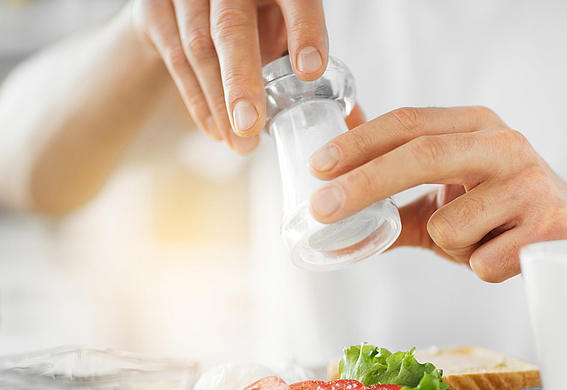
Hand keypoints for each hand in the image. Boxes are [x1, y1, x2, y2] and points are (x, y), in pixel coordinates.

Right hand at [132, 0, 327, 152]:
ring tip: (240, 143)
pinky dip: (197, 100)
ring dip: (219, 102)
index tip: (310, 70)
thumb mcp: (287, 30)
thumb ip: (313, 65)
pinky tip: (216, 130)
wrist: (195, 3)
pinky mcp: (156, 7)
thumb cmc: (256, 20)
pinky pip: (174, 57)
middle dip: (242, 80)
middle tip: (252, 126)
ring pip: (199, 46)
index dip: (305, 31)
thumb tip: (355, 123)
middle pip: (233, 26)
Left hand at [308, 106, 566, 282]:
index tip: (318, 168)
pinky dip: (479, 267)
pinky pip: (481, 263)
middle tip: (322, 209)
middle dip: (365, 183)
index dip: (359, 143)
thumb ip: (391, 189)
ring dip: (448, 246)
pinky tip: (505, 253)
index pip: (409, 122)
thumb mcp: (446, 191)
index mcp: (475, 125)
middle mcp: (505, 144)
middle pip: (423, 155)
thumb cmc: (498, 210)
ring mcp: (531, 184)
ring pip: (448, 228)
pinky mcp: (550, 227)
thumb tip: (327, 199)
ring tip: (478, 238)